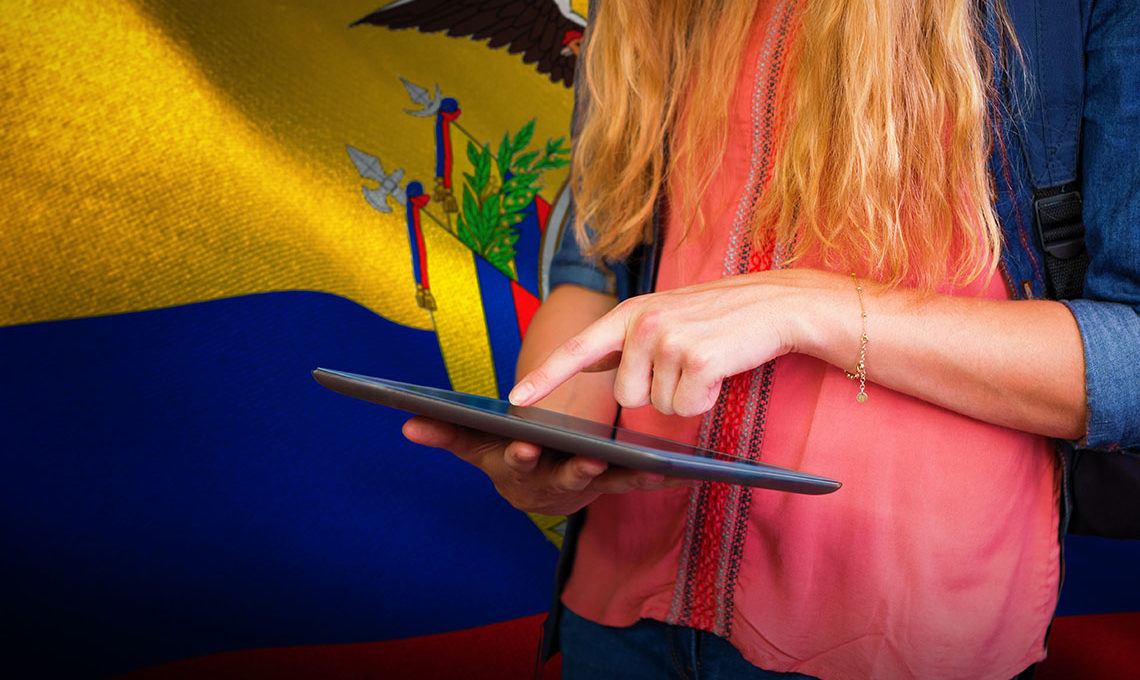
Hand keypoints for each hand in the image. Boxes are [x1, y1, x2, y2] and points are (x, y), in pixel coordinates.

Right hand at [402, 416, 687, 515]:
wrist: (534, 486)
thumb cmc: (502, 455)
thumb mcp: (474, 443)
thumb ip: (445, 433)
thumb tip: (407, 423)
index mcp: (518, 470)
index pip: (516, 463)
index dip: (519, 457)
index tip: (524, 447)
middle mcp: (551, 484)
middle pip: (564, 478)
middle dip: (577, 471)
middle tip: (592, 460)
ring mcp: (584, 486)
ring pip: (605, 482)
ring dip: (626, 476)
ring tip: (649, 466)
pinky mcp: (610, 483)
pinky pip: (634, 481)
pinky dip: (655, 477)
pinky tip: (679, 470)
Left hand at [511, 270, 842, 416]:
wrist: (778, 304)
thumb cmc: (720, 317)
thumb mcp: (664, 315)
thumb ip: (625, 339)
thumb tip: (589, 359)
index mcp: (630, 313)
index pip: (576, 349)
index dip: (544, 377)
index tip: (514, 399)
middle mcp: (642, 323)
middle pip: (625, 396)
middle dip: (655, 392)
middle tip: (686, 362)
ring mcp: (669, 340)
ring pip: (657, 406)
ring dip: (683, 396)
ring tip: (705, 361)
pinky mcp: (697, 360)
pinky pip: (685, 407)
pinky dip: (704, 399)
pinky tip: (719, 371)